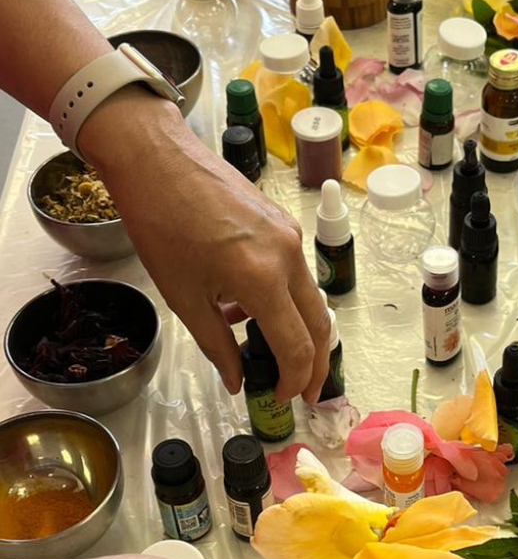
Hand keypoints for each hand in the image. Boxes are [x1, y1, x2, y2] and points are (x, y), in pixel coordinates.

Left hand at [80, 90, 329, 402]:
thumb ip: (217, 346)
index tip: (284, 398)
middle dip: (315, 365)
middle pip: (319, 326)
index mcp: (262, 280)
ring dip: (298, 332)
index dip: (295, 380)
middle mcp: (289, 258)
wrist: (158, 160)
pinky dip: (283, 300)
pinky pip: (295, 273)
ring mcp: (291, 237)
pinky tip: (248, 308)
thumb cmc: (160, 227)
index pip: (296, 346)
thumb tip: (237, 382)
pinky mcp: (284, 224)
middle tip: (305, 392)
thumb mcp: (183, 298)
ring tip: (272, 353)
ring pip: (310, 299)